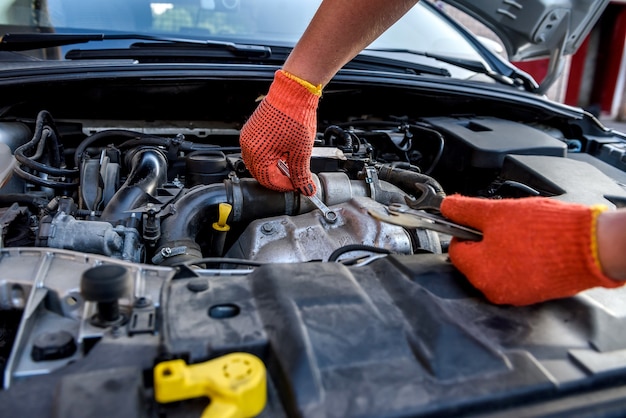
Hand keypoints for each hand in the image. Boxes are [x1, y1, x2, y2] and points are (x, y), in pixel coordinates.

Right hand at [239, 70, 320, 195]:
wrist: (294, 91)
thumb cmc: (295, 115)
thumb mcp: (301, 151)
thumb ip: (302, 174)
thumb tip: (306, 189)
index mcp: (257, 153)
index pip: (268, 181)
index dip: (285, 186)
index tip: (298, 185)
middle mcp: (248, 145)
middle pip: (260, 173)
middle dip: (278, 178)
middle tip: (294, 178)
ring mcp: (249, 136)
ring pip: (258, 162)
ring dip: (273, 167)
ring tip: (291, 164)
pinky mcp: (253, 129)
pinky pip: (257, 149)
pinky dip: (269, 156)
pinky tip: (284, 152)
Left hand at [440, 195, 622, 305]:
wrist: (591, 246)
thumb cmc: (546, 231)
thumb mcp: (497, 212)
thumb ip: (465, 210)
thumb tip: (447, 206)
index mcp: (479, 271)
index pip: (456, 249)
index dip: (465, 231)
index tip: (477, 221)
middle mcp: (493, 290)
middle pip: (475, 260)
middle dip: (485, 242)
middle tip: (505, 226)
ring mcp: (515, 295)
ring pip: (496, 267)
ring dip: (503, 250)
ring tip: (523, 236)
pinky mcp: (534, 294)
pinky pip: (516, 275)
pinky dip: (520, 261)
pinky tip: (534, 247)